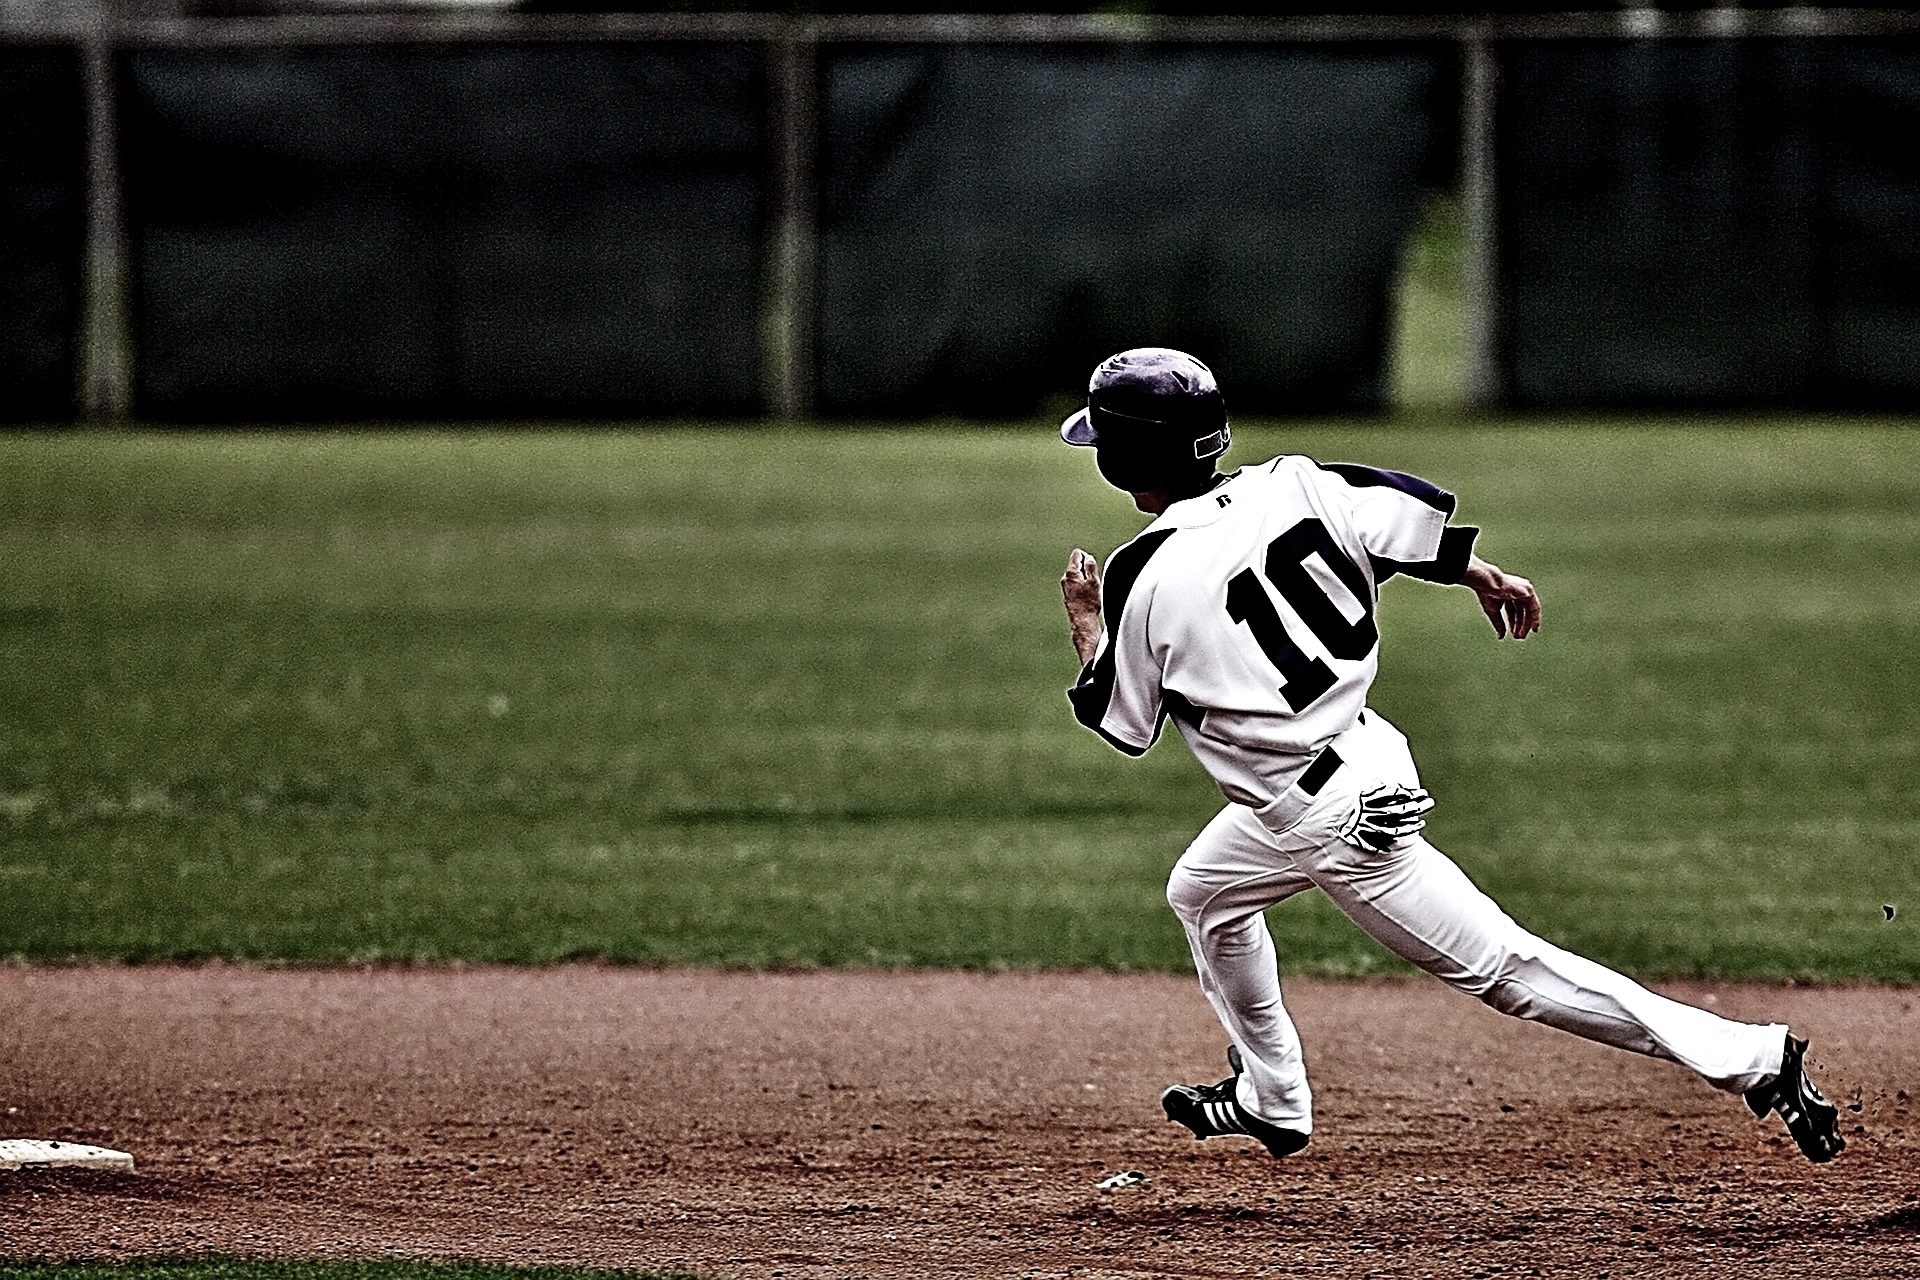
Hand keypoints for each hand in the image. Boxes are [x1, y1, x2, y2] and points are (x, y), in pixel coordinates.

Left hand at [1061, 548, 1102, 664]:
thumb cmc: (1088, 603)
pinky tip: (1087, 596)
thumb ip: (1090, 567)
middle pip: (1076, 564)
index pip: (1077, 554)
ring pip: (1077, 575)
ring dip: (1085, 579)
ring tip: (1091, 590)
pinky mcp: (1068, 594)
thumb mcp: (1094, 581)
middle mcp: (1065, 579)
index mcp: (1071, 573)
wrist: (1082, 620)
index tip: (1093, 567)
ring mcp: (1065, 587)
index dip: (1088, 557)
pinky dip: (1082, 586)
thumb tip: (1088, 558)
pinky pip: (1075, 584)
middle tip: (1094, 581)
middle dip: (1086, 569)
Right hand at [1461, 554, 1541, 639]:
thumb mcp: (1493, 611)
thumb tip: (1501, 637)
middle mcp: (1519, 590)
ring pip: (1529, 611)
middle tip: (1519, 637)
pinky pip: (1534, 608)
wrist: (1488, 583)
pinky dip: (1535, 619)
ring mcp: (1525, 590)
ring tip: (1521, 636)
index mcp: (1509, 592)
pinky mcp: (1528, 592)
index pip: (1513, 609)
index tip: (1514, 633)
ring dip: (1526, 624)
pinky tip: (1533, 629)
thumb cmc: (1487, 593)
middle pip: (1522, 611)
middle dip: (1520, 625)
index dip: (1514, 622)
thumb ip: (1499, 624)